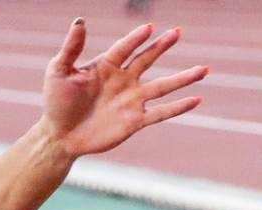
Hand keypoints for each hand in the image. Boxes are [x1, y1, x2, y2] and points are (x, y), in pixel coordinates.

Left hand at [42, 19, 207, 157]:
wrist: (60, 136)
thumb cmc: (56, 102)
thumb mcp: (59, 71)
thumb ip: (71, 47)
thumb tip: (80, 20)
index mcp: (106, 66)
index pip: (126, 48)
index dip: (137, 38)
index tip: (149, 27)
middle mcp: (123, 81)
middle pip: (148, 59)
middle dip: (162, 46)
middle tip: (178, 32)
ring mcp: (131, 101)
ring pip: (162, 86)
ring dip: (183, 78)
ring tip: (204, 69)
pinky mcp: (135, 121)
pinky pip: (161, 113)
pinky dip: (179, 107)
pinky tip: (196, 100)